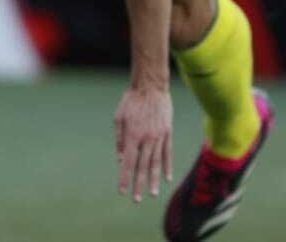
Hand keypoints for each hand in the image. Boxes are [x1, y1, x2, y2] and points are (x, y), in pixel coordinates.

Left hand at [114, 84, 172, 202]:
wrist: (151, 86)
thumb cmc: (131, 100)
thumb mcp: (118, 118)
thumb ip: (119, 140)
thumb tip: (120, 160)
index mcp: (132, 135)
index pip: (127, 162)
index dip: (125, 177)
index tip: (122, 191)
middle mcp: (146, 139)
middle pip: (142, 166)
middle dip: (138, 184)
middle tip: (136, 199)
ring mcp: (159, 137)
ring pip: (156, 163)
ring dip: (153, 180)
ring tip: (152, 194)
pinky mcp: (167, 133)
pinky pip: (167, 153)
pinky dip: (167, 166)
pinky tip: (167, 178)